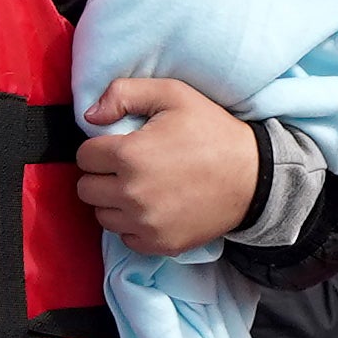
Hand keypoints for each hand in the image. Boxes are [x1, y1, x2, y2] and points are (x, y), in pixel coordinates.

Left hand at [77, 77, 260, 256]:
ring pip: (101, 214)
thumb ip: (123, 93)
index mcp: (129, 155)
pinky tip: (150, 207)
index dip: (99, 147)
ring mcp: (145, 223)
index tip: (119, 145)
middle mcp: (131, 193)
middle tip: (127, 166)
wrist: (254, 176)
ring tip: (137, 186)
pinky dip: (131, 224)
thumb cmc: (211, 131)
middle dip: (101, 174)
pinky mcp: (160, 244)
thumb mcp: (172, 94)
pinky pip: (124, 237)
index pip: (84, 156)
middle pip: (86, 188)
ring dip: (112, 201)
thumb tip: (90, 115)